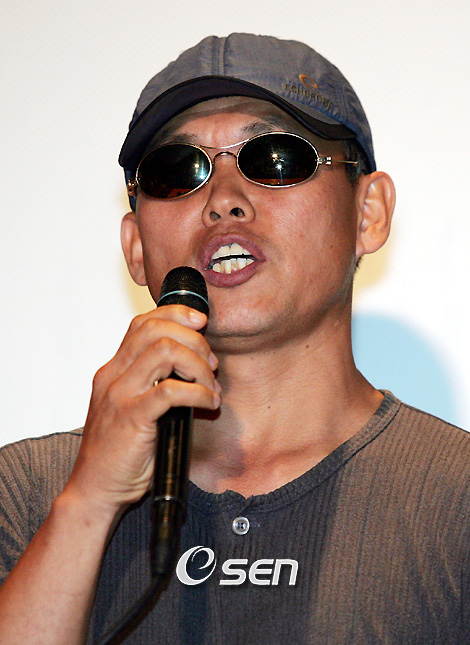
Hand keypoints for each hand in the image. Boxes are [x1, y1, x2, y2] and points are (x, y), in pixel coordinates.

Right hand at [65, 305, 219, 516]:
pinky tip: (209, 403)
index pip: (142, 323)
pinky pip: (171, 391)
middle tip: (211, 363)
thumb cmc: (119, 453)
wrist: (95, 490)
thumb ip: (153, 384)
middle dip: (193, 339)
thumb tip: (194, 366)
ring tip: (210, 385)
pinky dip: (198, 392)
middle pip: (155, 330)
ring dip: (198, 364)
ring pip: (165, 351)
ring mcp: (120, 395)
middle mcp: (113, 376)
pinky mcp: (132, 418)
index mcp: (113, 371)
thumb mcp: (132, 407)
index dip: (175, 315)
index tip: (201, 321)